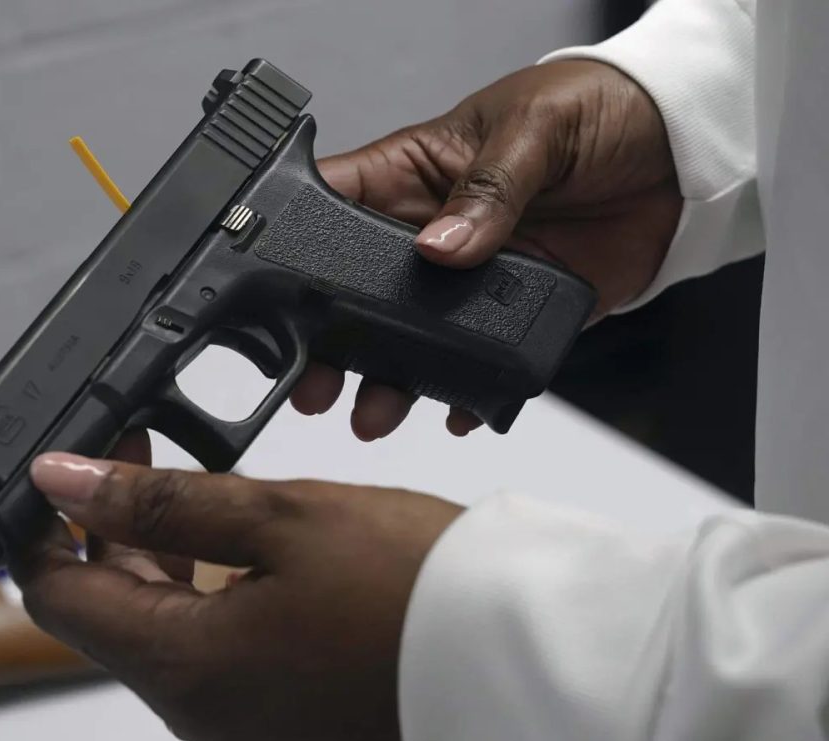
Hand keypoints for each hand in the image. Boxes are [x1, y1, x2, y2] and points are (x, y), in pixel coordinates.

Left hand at [12, 451, 464, 740]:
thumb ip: (162, 504)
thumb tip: (64, 482)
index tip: (66, 477)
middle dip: (116, 540)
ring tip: (210, 502)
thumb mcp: (281, 519)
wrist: (536, 673)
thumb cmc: (421, 594)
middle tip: (146, 460)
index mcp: (187, 670)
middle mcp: (208, 723)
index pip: (57, 600)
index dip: (44, 531)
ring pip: (177, 647)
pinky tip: (264, 570)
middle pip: (118, 623)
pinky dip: (225, 618)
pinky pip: (232, 677)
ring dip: (173, 576)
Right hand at [291, 60, 681, 438]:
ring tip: (373, 412)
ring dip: (387, 379)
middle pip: (356, 292)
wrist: (683, 150)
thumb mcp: (535, 130)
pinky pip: (482, 362)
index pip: (333, 205)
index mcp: (413, 174)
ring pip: (409, 339)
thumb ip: (488, 188)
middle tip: (316, 381)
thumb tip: (439, 246)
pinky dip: (467, 392)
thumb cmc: (598, 108)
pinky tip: (456, 409)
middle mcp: (431, 233)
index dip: (295, 247)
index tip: (277, 292)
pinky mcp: (519, 311)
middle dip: (330, 340)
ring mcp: (471, 279)